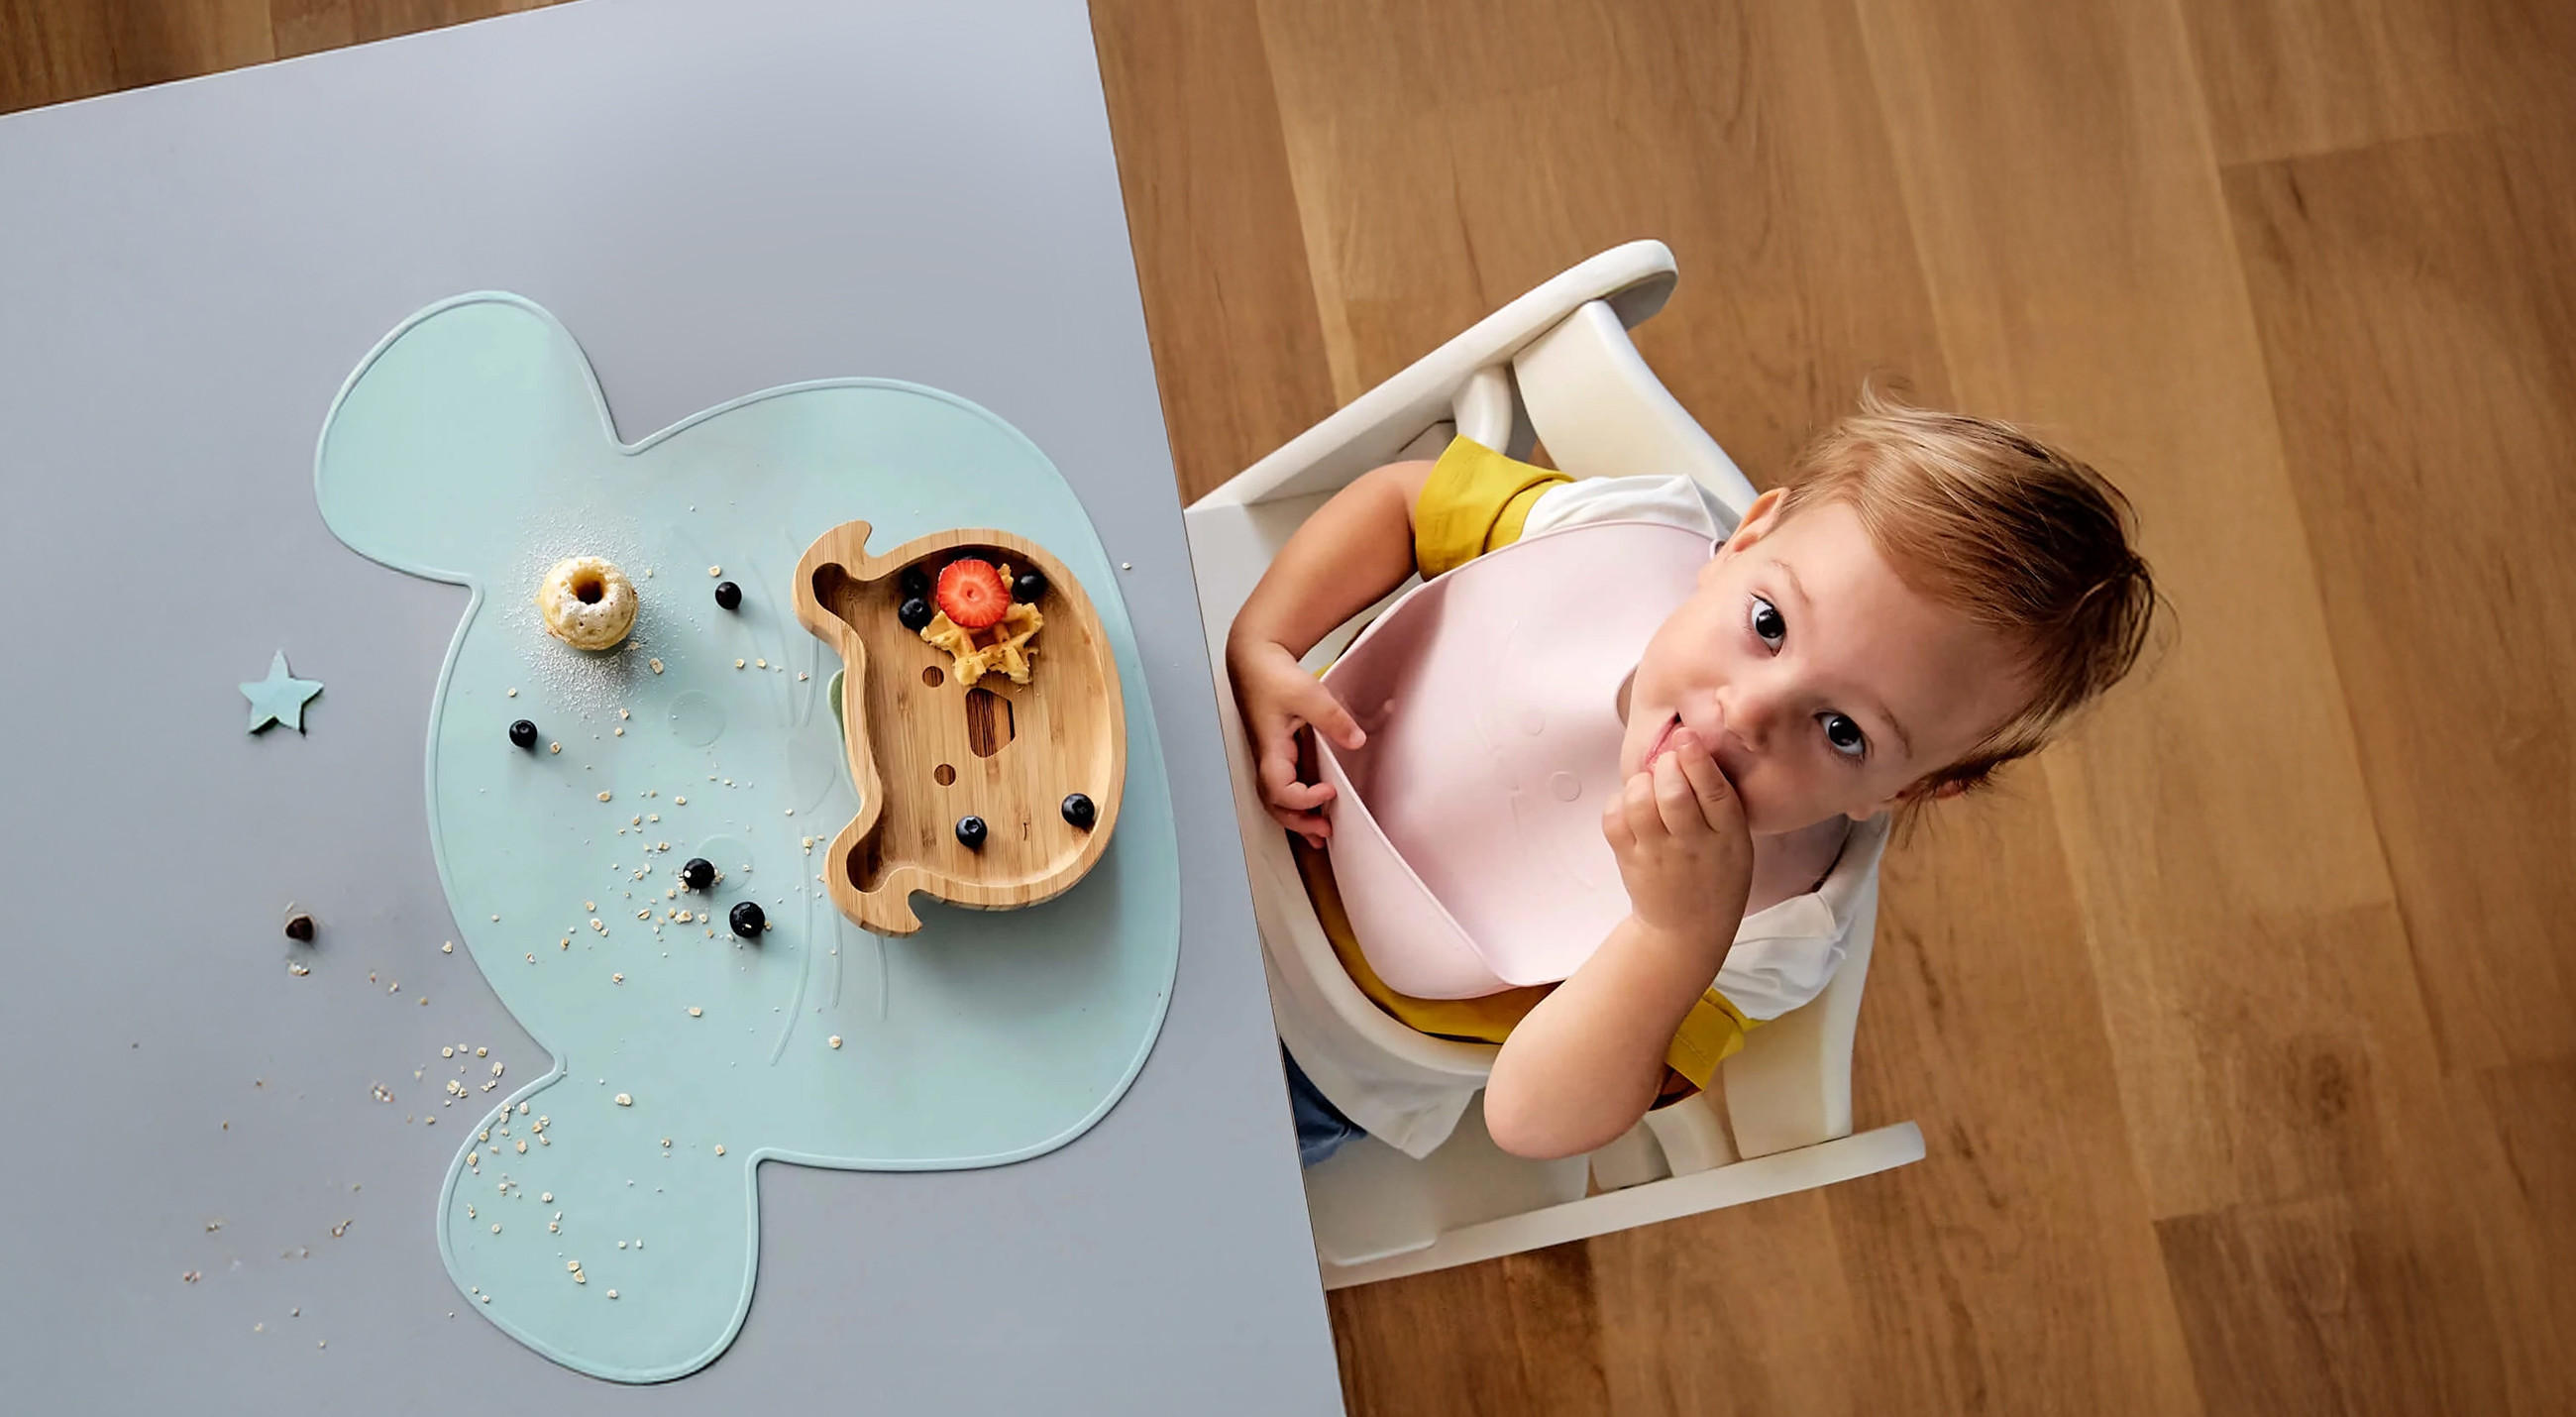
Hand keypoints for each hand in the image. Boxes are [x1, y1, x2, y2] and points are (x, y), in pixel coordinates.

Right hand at [1226, 635, 1365, 846]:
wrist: (1253, 658)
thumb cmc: (1271, 674)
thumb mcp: (1306, 692)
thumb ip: (1331, 718)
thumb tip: (1356, 740)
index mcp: (1269, 748)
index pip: (1278, 789)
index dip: (1302, 798)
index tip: (1330, 790)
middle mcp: (1266, 758)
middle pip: (1274, 804)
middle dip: (1299, 822)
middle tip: (1327, 830)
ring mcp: (1270, 757)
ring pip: (1276, 799)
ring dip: (1297, 818)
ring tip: (1322, 833)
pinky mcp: (1277, 752)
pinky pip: (1284, 786)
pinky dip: (1298, 804)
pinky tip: (1316, 810)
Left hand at [1600, 729, 1752, 949]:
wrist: (1687, 929)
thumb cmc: (1715, 875)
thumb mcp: (1735, 841)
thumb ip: (1718, 800)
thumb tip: (1688, 746)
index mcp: (1729, 837)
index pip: (1714, 793)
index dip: (1697, 760)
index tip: (1685, 736)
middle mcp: (1693, 846)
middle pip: (1673, 793)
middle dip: (1666, 765)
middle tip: (1668, 762)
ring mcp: (1657, 854)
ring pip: (1639, 802)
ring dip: (1641, 781)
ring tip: (1650, 785)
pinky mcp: (1629, 859)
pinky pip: (1614, 818)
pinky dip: (1619, 801)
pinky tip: (1634, 805)